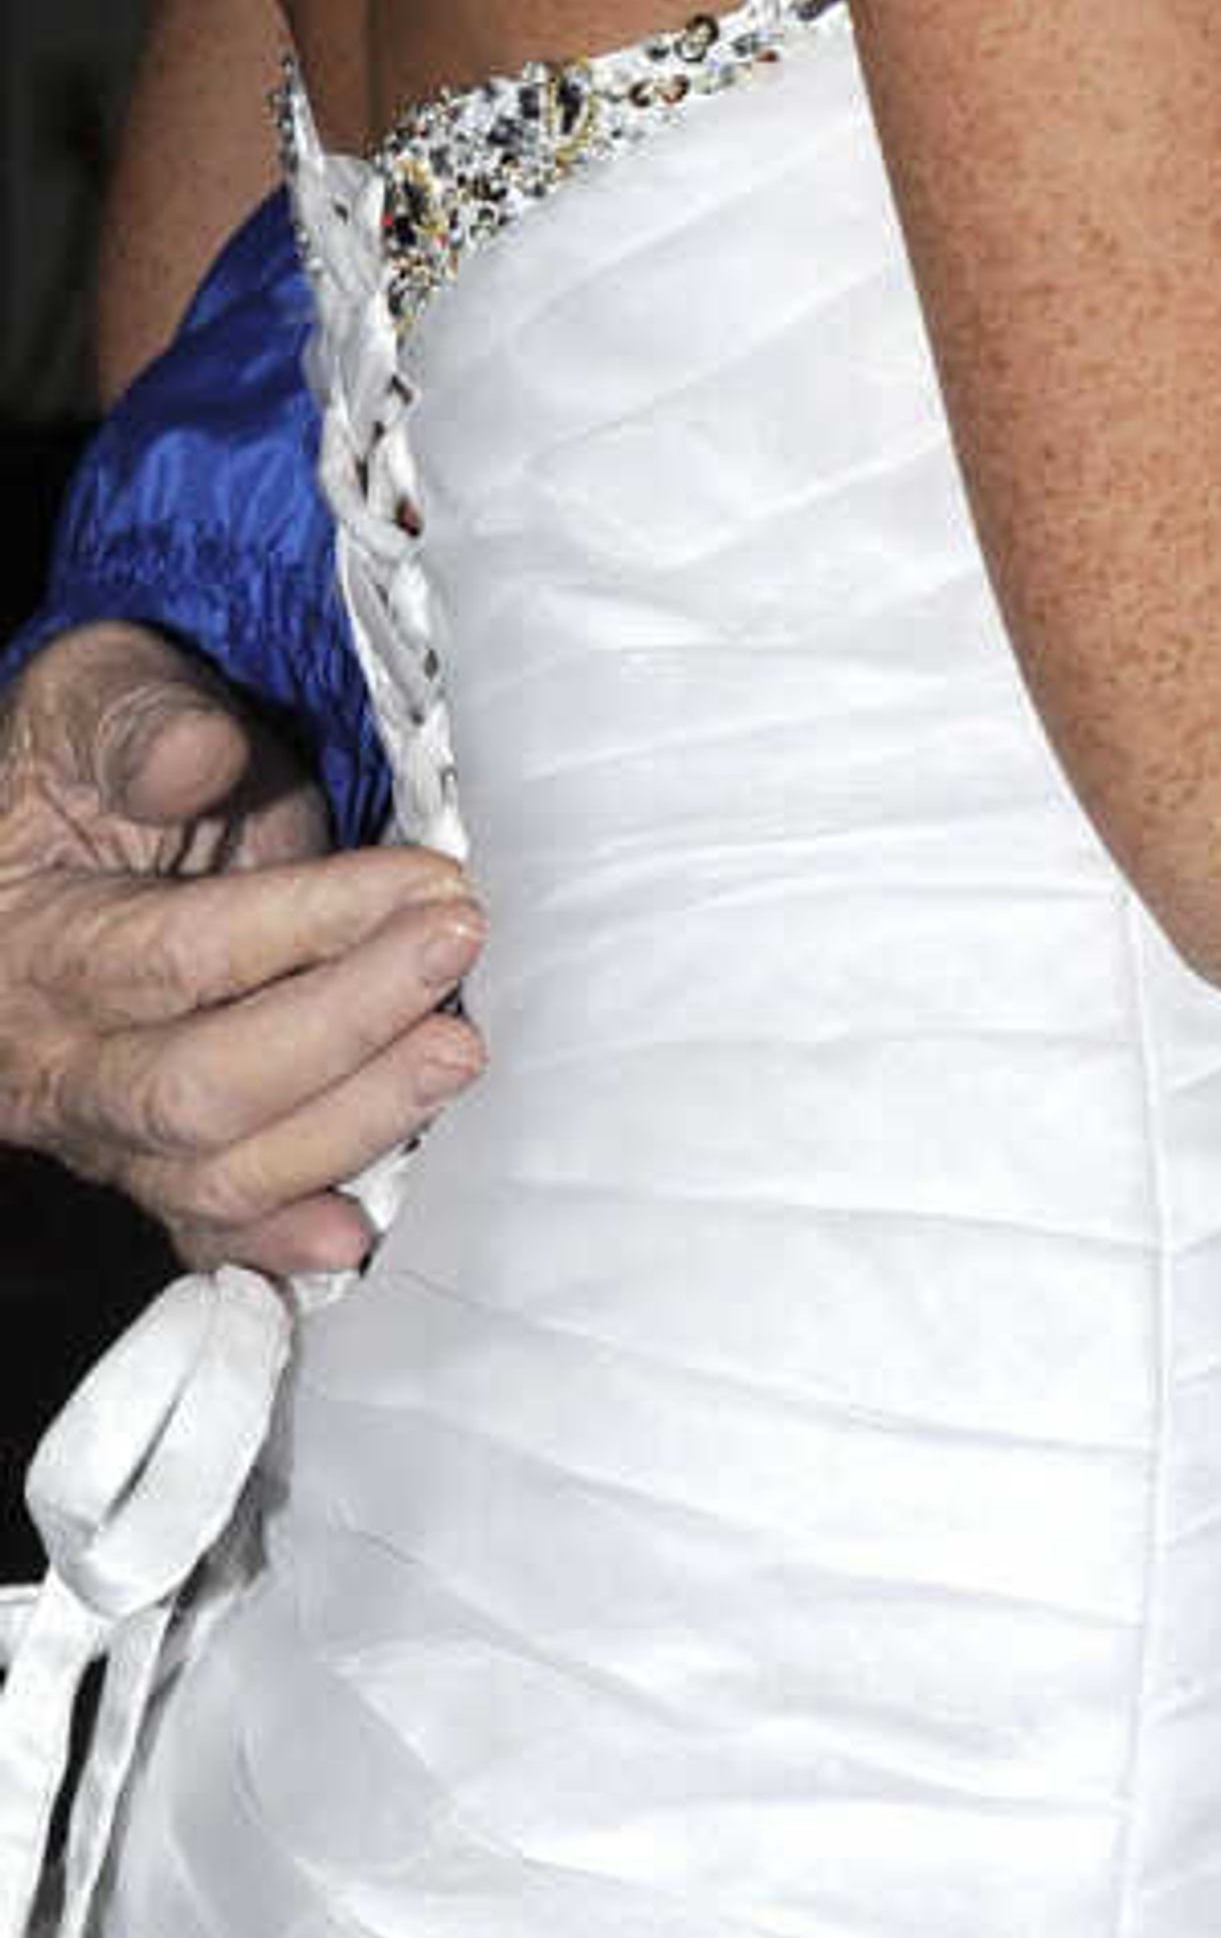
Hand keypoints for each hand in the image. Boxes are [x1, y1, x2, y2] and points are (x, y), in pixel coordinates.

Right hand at [0, 624, 485, 1273]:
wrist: (57, 824)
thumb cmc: (87, 755)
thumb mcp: (92, 695)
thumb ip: (135, 724)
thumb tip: (196, 759)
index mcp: (40, 945)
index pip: (181, 956)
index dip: (315, 925)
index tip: (436, 884)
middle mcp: (57, 1062)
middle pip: (197, 1091)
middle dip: (347, 1030)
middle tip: (462, 956)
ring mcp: (102, 1128)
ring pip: (214, 1175)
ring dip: (349, 1125)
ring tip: (457, 1055)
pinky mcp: (151, 1162)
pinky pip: (208, 1226)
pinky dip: (280, 1242)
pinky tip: (353, 1237)